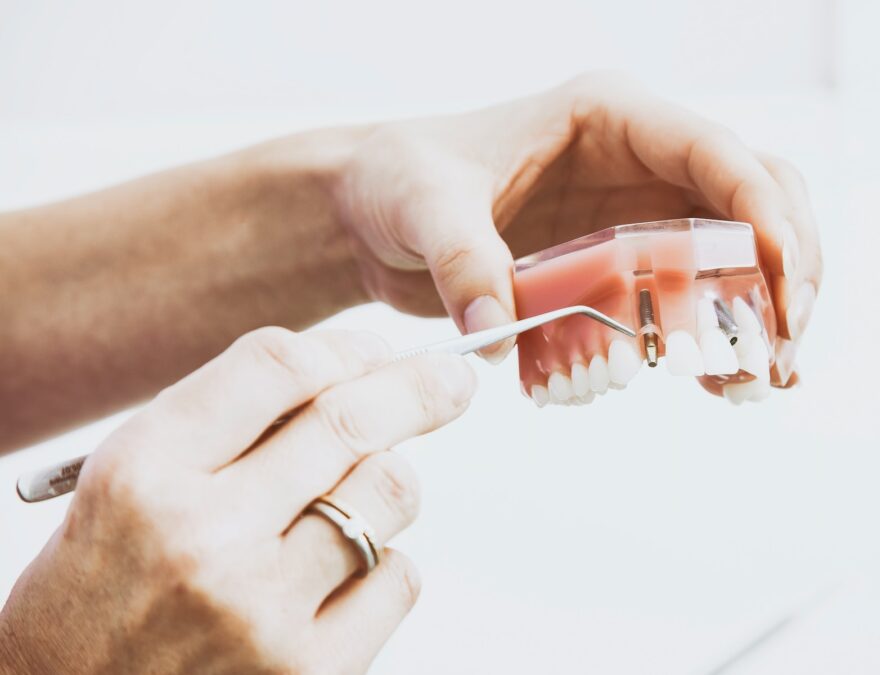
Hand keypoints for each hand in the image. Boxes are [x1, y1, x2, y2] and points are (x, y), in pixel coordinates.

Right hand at [0, 328, 475, 673]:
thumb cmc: (106, 584)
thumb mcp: (132, 480)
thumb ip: (230, 422)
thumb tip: (356, 371)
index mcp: (147, 472)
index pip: (277, 367)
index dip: (345, 348)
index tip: (375, 351)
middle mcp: (204, 538)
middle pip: (351, 422)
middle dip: (418, 388)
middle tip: (451, 381)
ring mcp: (261, 611)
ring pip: (389, 493)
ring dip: (386, 482)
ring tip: (350, 500)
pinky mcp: (309, 671)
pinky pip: (399, 578)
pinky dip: (385, 563)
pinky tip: (340, 575)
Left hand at [331, 72, 821, 383]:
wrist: (374, 215)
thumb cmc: (400, 180)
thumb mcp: (424, 206)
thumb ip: (462, 260)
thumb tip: (497, 330)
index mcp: (612, 119)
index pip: (716, 153)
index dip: (763, 212)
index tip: (781, 282)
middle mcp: (642, 163)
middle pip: (757, 199)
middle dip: (785, 270)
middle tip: (780, 347)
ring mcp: (640, 215)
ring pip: (741, 253)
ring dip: (764, 314)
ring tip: (763, 381)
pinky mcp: (625, 266)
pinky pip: (696, 298)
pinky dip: (720, 338)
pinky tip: (726, 386)